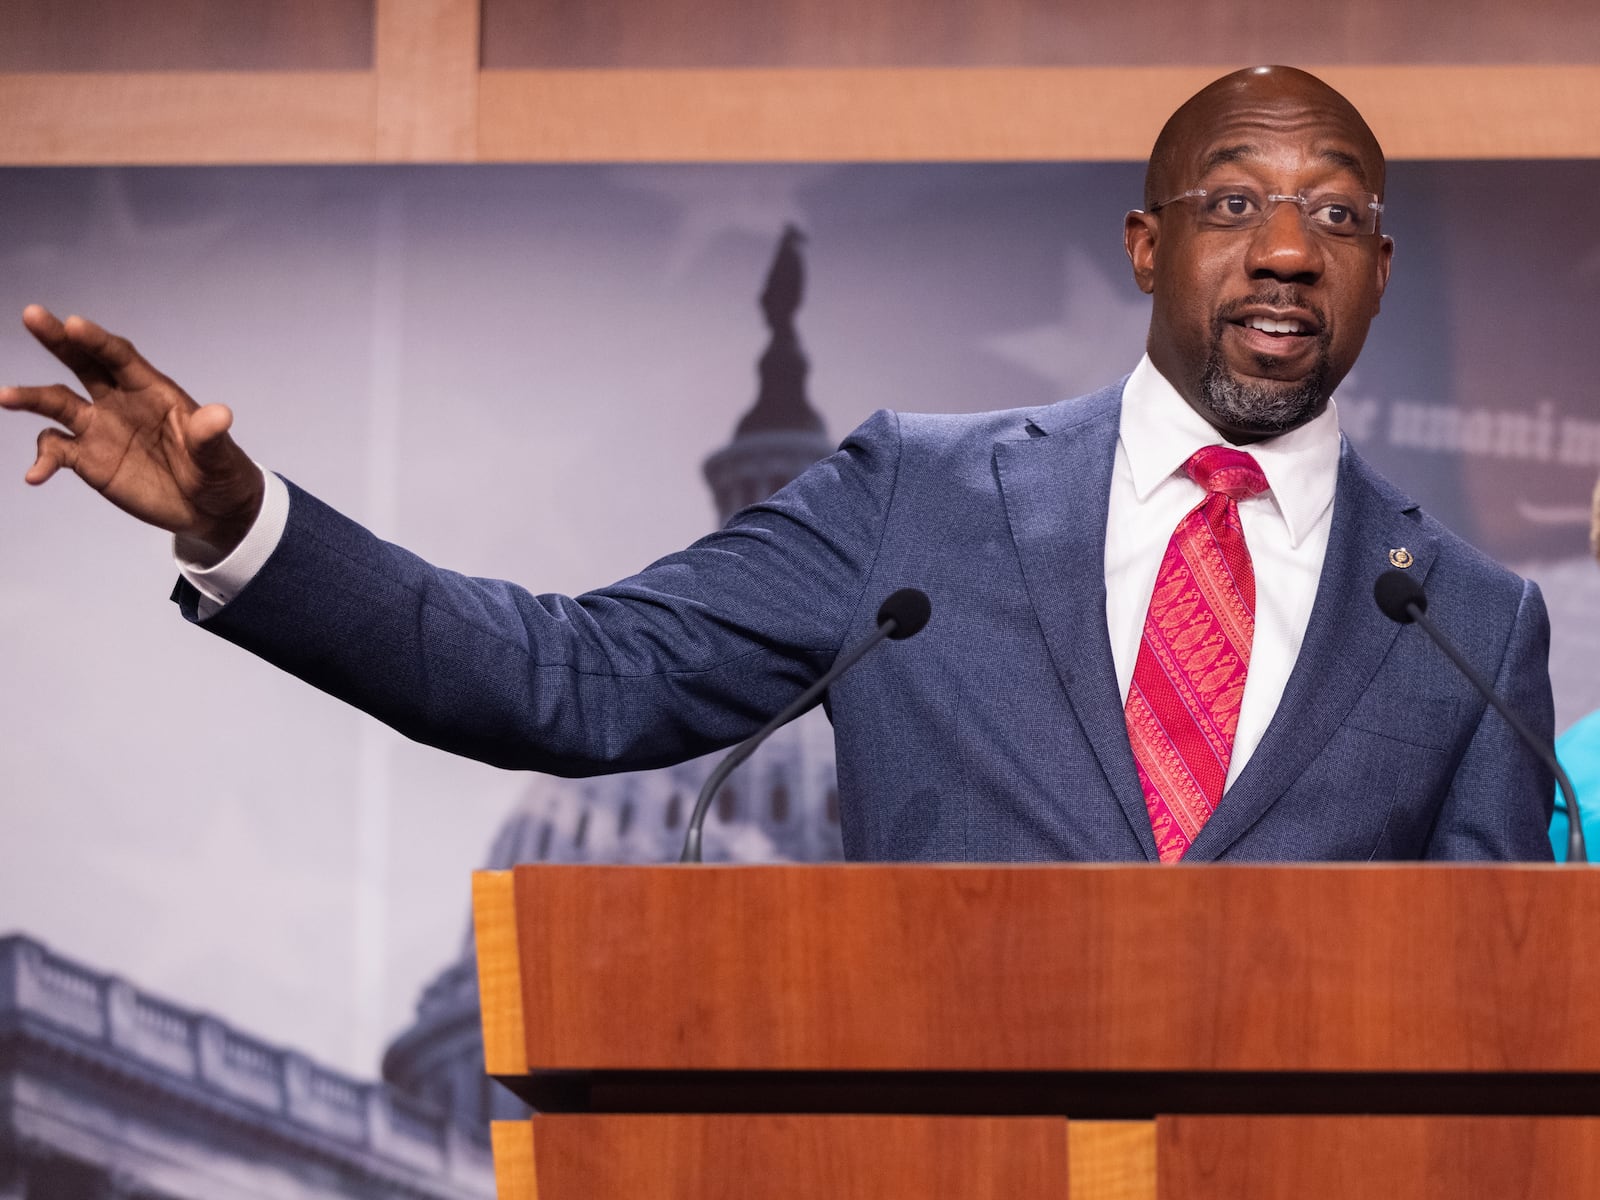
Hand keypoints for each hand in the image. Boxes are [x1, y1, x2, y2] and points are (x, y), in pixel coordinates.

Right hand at [1, 306, 263, 556]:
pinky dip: (43, 460)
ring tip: (5, 396)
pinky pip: (56, 451)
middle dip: (58, 340)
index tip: (75, 324)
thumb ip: (211, 435)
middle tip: (32, 315)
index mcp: (152, 391)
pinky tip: (34, 476)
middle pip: (83, 364)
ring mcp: (100, 428)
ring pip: (57, 404)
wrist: (210, 509)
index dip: (99, 341)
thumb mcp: (220, 456)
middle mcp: (120, 402)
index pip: (120, 358)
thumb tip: (220, 414)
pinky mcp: (89, 459)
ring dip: (31, 398)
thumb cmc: (220, 472)